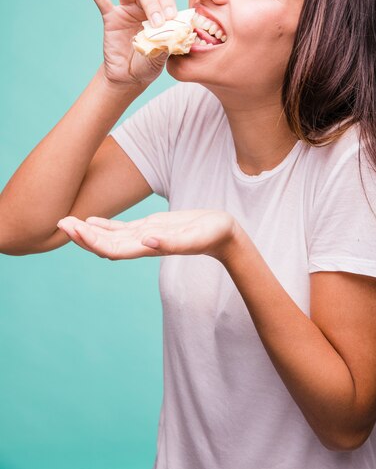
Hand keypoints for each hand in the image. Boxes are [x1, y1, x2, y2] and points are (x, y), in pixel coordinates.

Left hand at [57, 210, 238, 261]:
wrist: (223, 236)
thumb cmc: (213, 235)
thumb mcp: (195, 236)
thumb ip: (172, 242)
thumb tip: (145, 240)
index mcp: (150, 247)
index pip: (113, 248)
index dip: (91, 240)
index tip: (73, 229)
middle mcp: (142, 244)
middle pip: (105, 243)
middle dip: (81, 235)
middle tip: (58, 221)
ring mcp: (145, 237)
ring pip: (109, 237)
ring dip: (87, 231)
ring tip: (66, 221)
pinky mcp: (150, 228)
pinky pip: (121, 230)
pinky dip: (103, 226)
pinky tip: (91, 220)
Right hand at [76, 0, 178, 86]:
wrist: (129, 77)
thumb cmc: (147, 65)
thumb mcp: (159, 59)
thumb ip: (164, 48)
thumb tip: (169, 38)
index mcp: (162, 16)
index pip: (167, 1)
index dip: (170, 6)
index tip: (172, 18)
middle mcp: (144, 9)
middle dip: (154, 5)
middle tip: (158, 22)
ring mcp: (126, 10)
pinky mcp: (110, 16)